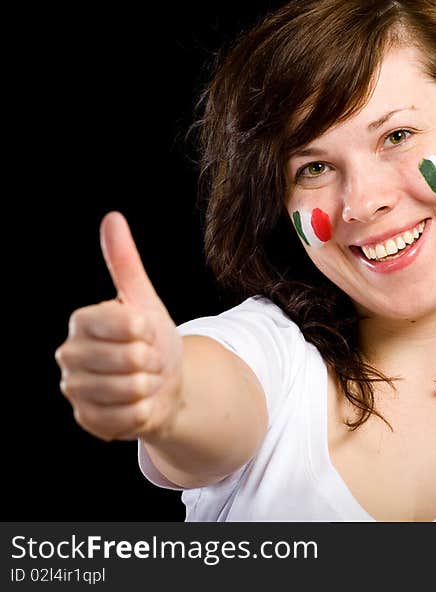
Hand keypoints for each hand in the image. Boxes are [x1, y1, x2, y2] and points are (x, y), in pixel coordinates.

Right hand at [55, 212, 183, 441]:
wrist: (163, 384)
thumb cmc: (151, 338)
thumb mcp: (143, 300)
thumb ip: (124, 262)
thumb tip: (112, 218)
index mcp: (81, 322)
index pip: (127, 324)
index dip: (147, 331)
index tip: (146, 332)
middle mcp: (70, 356)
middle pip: (131, 360)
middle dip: (152, 360)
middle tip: (147, 359)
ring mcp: (76, 391)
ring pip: (132, 390)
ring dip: (150, 386)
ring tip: (144, 380)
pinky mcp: (88, 421)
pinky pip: (131, 417)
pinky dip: (145, 411)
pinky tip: (140, 403)